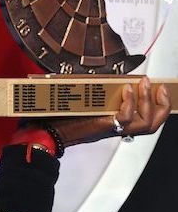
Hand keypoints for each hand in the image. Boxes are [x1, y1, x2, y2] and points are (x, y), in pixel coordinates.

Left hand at [51, 76, 170, 146]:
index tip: (162, 90)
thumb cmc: (64, 119)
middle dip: (161, 104)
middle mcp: (118, 129)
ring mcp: (112, 129)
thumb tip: (114, 80)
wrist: (50, 132)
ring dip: (147, 100)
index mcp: (117, 124)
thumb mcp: (90, 104)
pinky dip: (129, 103)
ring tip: (144, 84)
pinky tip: (126, 89)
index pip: (147, 120)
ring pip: (144, 122)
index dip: (159, 107)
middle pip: (151, 123)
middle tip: (159, 87)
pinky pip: (125, 118)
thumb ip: (103, 97)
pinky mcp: (103, 126)